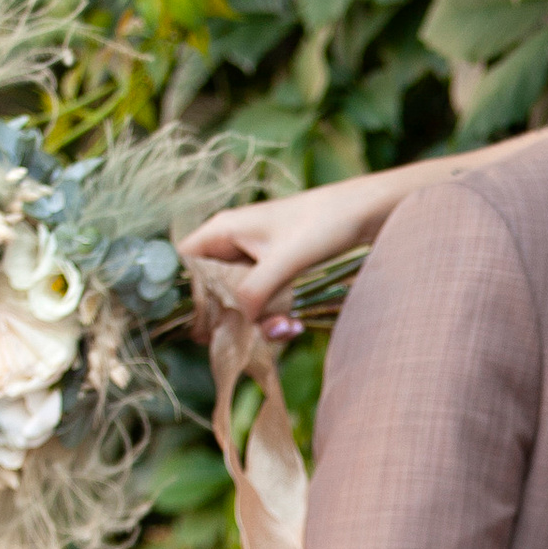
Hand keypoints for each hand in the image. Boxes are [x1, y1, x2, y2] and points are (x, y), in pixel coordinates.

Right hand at [178, 181, 387, 336]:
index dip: (186, 295)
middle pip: (207, 289)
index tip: (203, 324)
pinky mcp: (274, 270)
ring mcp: (253, 257)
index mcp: (222, 230)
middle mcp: (231, 242)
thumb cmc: (322, 224)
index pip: (181, 264)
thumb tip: (236, 323)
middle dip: (226, 317)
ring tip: (284, 328)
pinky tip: (293, 326)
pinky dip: (272, 316)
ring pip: (236, 299)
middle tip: (244, 336)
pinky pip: (260, 300)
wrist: (366, 212)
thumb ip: (253, 292)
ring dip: (254, 321)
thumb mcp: (284, 261)